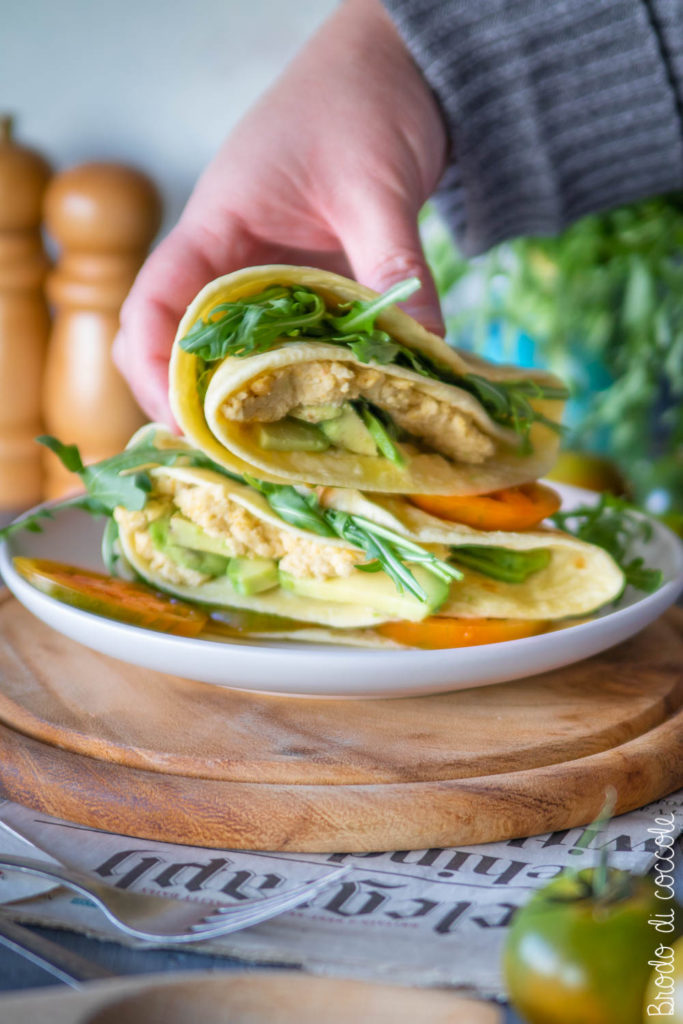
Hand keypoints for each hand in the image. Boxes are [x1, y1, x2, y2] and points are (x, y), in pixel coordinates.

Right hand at [113, 0, 448, 423]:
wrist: (395, 71)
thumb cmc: (361, 102)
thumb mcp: (375, 184)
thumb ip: (391, 259)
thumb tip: (428, 346)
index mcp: (216, 226)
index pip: (154, 304)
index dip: (155, 368)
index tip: (183, 423)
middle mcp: (230, 261)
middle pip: (179, 345)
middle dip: (197, 406)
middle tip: (237, 461)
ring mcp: (267, 278)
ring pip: (235, 355)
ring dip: (250, 406)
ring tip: (278, 458)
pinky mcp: (306, 290)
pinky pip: (291, 346)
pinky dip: (301, 385)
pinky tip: (327, 419)